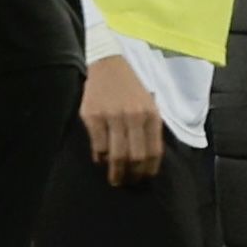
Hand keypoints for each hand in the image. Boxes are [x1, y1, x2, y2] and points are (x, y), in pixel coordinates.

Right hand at [80, 55, 163, 186]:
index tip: (143, 179)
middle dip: (132, 175)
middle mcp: (134, 116)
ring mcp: (113, 116)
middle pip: (136, 157)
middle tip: (127, 182)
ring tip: (114, 178)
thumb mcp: (148, 104)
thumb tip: (148, 160)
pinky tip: (100, 160)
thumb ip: (150, 128)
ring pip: (117, 155)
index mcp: (151, 114)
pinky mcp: (93, 116)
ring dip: (115, 172)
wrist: (108, 64)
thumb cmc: (130, 88)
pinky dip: (100, 158)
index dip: (148, 170)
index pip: (154, 152)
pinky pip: (98, 146)